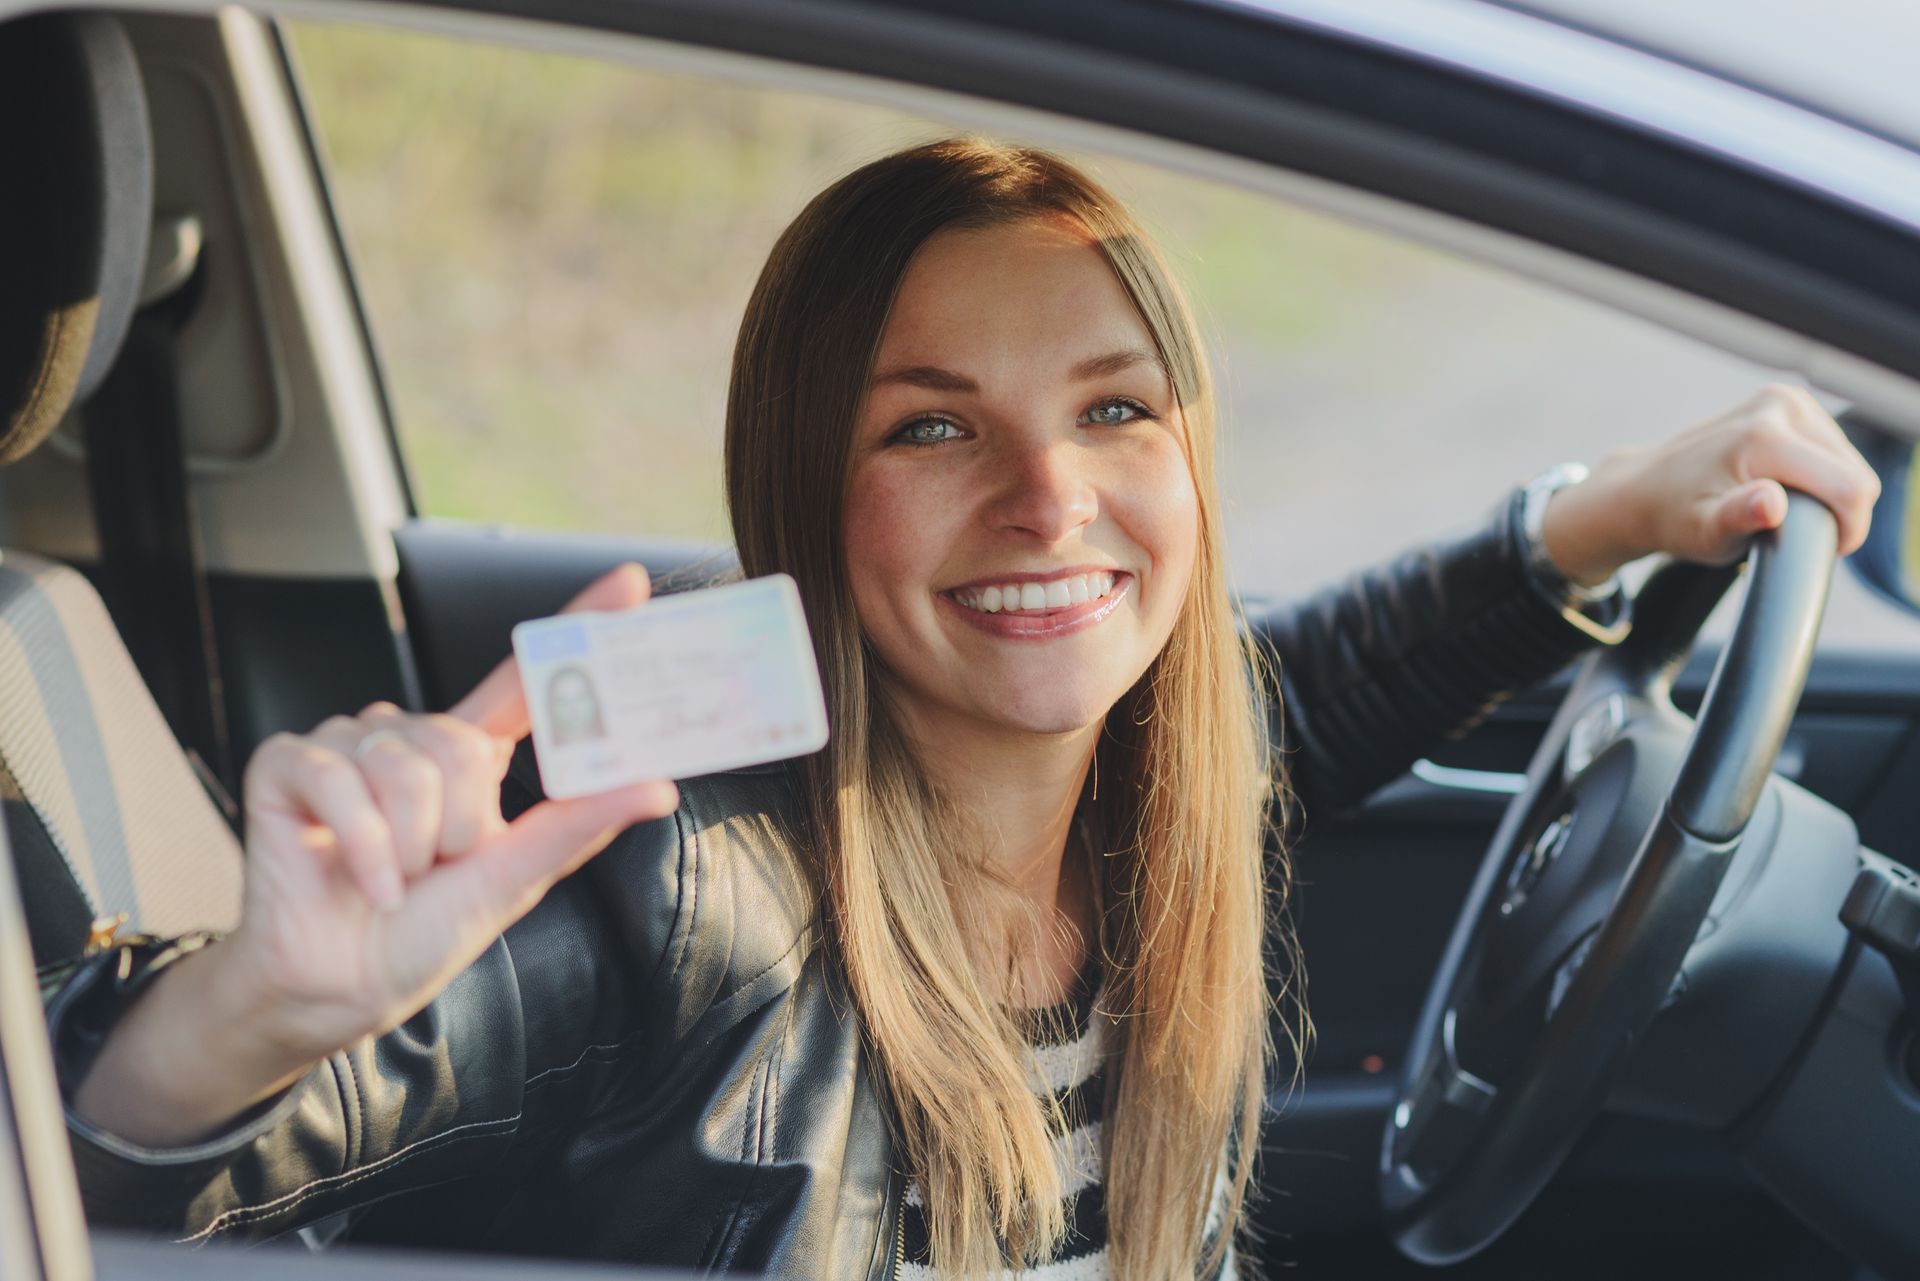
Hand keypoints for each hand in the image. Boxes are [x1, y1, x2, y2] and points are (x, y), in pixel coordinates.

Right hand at [228, 563, 678, 1062]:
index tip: (631, 583)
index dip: (576, 626)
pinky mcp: (288, 762)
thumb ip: (578, 825)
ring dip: (410, 847)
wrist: (340, 988)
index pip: (527, 679)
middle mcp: (410, 737)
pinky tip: (364, 882)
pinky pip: (341, 780)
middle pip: (462, 746)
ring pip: (406, 769)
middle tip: (438, 870)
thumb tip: (659, 786)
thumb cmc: (421, 934)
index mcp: (468, 756)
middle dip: (459, 828)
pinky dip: (363, 846)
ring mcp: (347, 744)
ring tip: (394, 878)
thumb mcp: (513, 879)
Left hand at [1540, 384, 1880, 584]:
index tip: (1823, 550)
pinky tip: (1785, 487)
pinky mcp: (1789, 401)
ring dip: (1829, 492)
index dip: (1848, 529)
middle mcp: (1779, 405)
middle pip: (1854, 472)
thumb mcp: (1704, 532)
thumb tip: (1770, 505)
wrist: (1645, 488)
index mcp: (1764, 436)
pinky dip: (1820, 474)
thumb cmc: (1675, 517)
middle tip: (1790, 530)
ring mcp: (1785, 398)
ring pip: (1848, 460)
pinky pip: (1832, 448)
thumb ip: (1740, 518)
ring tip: (1782, 509)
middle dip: (1836, 511)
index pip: (1850, 488)